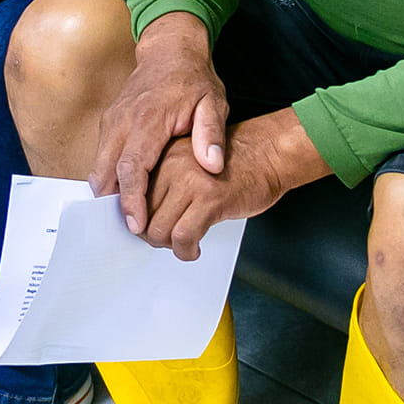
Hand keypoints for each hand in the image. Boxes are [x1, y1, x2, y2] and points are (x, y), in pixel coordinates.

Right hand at [90, 13, 229, 234]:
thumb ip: (212, 135)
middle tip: (132, 232)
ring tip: (132, 217)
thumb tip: (212, 165)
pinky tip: (128, 194)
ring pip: (99, 166)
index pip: (132, 167)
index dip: (131, 199)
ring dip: (110, 193)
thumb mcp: (213, 103)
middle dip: (113, 204)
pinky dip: (110, 178)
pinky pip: (102, 156)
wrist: (170, 50)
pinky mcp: (109, 122)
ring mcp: (112, 121)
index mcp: (148, 120)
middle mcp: (123, 121)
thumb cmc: (193, 79)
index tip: (136, 224)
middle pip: (106, 172)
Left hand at [141, 110, 321, 259]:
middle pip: (143, 216)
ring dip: (169, 246)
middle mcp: (172, 166)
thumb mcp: (191, 163)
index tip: (147, 230)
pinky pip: (183, 237)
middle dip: (154, 236)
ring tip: (182, 245)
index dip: (140, 220)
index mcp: (164, 156)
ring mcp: (190, 182)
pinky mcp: (210, 199)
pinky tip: (193, 249)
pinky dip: (185, 251)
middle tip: (169, 240)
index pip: (134, 197)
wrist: (269, 152)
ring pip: (159, 230)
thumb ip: (167, 182)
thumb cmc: (235, 162)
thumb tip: (143, 217)